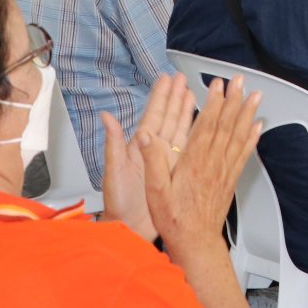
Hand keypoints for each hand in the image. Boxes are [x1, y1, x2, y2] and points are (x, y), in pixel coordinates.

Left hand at [100, 77, 195, 242]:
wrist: (129, 228)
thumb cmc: (118, 204)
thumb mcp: (113, 171)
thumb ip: (113, 143)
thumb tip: (106, 117)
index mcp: (138, 147)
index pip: (153, 115)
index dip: (160, 96)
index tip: (166, 79)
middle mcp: (153, 151)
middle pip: (168, 117)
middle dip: (175, 97)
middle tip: (182, 79)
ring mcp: (165, 160)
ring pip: (179, 129)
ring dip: (186, 111)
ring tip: (192, 94)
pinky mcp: (175, 172)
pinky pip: (188, 148)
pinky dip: (195, 135)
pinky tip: (201, 125)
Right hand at [140, 74, 261, 256]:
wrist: (195, 241)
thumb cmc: (174, 218)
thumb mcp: (154, 190)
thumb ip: (152, 160)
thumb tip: (146, 135)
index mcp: (193, 162)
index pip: (205, 125)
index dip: (213, 102)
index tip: (218, 85)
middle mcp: (212, 162)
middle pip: (226, 124)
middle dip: (234, 100)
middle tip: (240, 81)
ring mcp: (224, 170)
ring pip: (238, 135)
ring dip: (247, 113)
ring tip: (255, 96)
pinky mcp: (230, 178)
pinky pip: (244, 153)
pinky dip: (253, 137)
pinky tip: (258, 126)